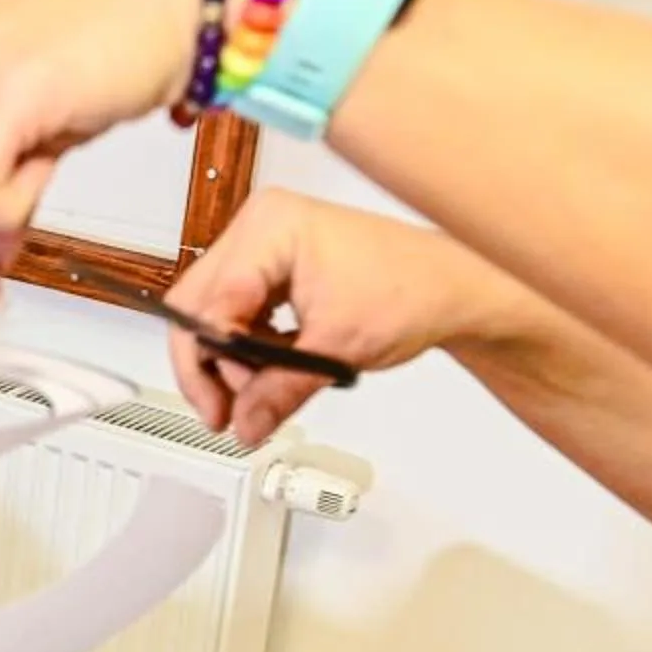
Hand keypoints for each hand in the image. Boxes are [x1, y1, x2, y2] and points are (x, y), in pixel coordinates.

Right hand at [165, 191, 528, 445]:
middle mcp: (259, 228)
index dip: (211, 360)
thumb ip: (281, 391)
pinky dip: (246, 349)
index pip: (208, 303)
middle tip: (225, 413)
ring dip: (229, 362)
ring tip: (258, 397)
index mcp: (270, 228)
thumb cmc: (412, 290)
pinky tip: (268, 373)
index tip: (225, 405)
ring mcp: (264, 246)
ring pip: (212, 313)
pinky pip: (236, 312)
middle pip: (198, 306)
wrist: (453, 287)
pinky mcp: (273, 266)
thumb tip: (245, 423)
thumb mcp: (338, 349)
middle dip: (211, 366)